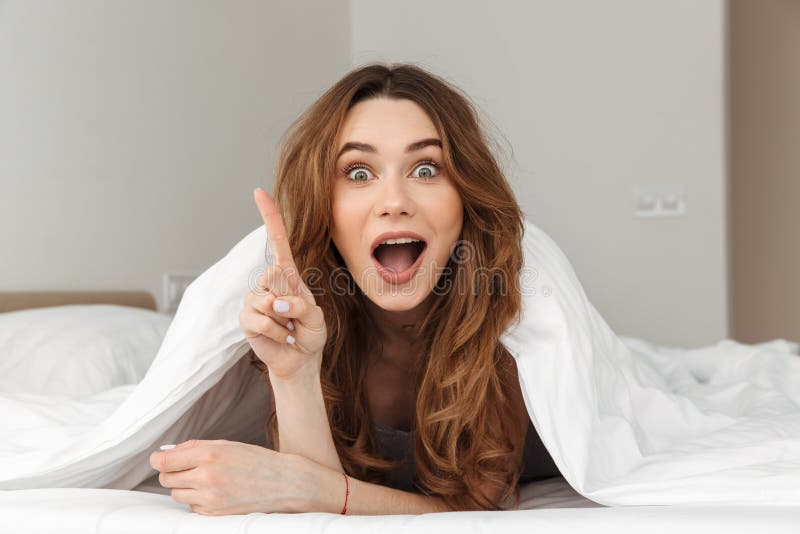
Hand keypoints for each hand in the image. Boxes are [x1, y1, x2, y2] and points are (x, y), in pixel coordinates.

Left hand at [149, 439, 325, 514]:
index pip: (165, 461)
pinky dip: (197, 499)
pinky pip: (191, 507)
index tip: (160, 458)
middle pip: (167, 478)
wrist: (283, 483)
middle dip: (172, 472)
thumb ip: (194, 447)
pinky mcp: (214, 513)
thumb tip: (166, 453)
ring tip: (205, 479)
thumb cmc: (255, 460)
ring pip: (176, 494)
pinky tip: (216, 491)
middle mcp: (207, 477)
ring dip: (184, 486)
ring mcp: (210, 498)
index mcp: (210, 454)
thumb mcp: (227, 444)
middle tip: (187, 467)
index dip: (158, 459)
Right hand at [240, 187, 327, 382]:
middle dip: (291, 300)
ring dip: (284, 320)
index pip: (277, 241)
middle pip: (274, 274)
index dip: (269, 217)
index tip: (259, 192)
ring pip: (267, 300)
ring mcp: (255, 299)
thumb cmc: (309, 334)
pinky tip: (281, 337)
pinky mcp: (245, 318)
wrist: (299, 360)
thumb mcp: (316, 318)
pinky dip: (276, 332)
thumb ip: (300, 306)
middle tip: (296, 318)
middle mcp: (268, 283)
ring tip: (288, 329)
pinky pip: (260, 319)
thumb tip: (275, 300)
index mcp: (288, 275)